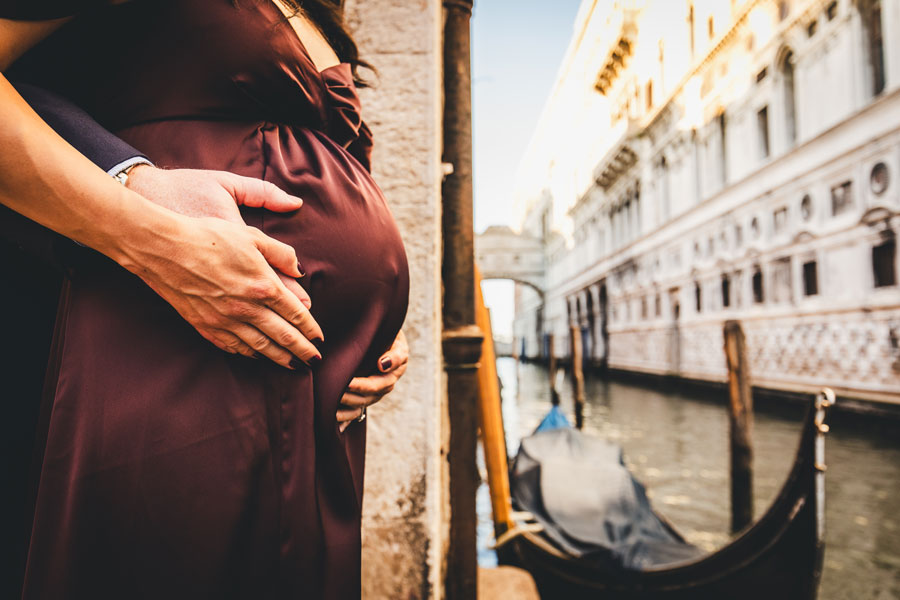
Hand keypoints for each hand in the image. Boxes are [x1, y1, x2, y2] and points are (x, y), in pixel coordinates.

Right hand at [121, 166, 321, 367]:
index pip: (296, 314)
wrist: (164, 248)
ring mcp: (225, 320)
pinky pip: (233, 346)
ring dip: (280, 358)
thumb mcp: (252, 236)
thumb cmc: (209, 236)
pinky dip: (249, 354)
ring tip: (293, 366)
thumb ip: (281, 254)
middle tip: (315, 362)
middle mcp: (247, 308)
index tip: (320, 339)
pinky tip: (256, 356)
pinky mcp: (205, 325)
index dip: (310, 329)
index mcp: (263, 285)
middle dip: (302, 352)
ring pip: (260, 347)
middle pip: (283, 337)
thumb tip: (300, 270)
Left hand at [337, 331, 408, 431]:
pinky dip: (345, 421)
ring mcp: (375, 393)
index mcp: (394, 372)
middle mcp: (385, 386)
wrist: (383, 335)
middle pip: (366, 398)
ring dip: (344, 409)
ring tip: (327, 407)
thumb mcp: (397, 340)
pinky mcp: (365, 397)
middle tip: (329, 393)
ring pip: (359, 406)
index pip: (377, 384)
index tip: (346, 382)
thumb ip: (395, 354)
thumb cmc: (388, 335)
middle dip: (347, 397)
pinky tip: (332, 426)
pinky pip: (356, 413)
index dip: (361, 385)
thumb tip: (382, 365)